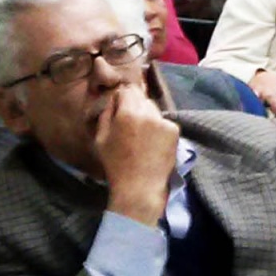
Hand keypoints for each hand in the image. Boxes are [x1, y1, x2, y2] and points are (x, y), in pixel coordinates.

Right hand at [94, 85, 178, 225]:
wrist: (140, 185)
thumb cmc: (115, 163)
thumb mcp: (101, 137)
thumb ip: (106, 114)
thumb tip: (114, 99)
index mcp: (126, 113)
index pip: (127, 90)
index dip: (123, 98)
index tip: (120, 107)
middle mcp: (148, 113)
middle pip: (142, 99)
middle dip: (135, 106)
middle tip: (130, 124)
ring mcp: (163, 121)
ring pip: (154, 109)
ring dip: (147, 116)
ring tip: (142, 136)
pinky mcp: (174, 130)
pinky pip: (164, 122)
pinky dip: (159, 128)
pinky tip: (153, 142)